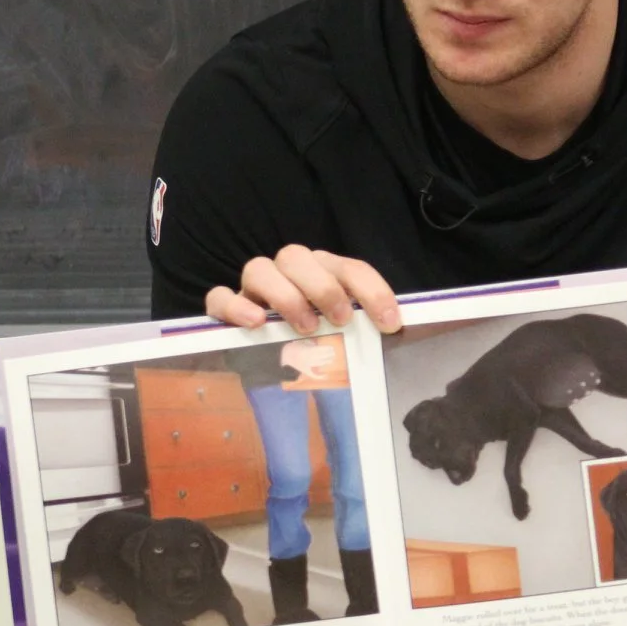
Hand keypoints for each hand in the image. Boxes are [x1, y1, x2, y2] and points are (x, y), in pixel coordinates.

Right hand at [207, 245, 401, 334]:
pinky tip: (256, 325)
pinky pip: (219, 297)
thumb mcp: (350, 338)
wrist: (274, 370)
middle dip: (322, 286)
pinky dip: (235, 306)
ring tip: (305, 327)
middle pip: (297, 255)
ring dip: (285, 295)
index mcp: (324, 273)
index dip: (373, 290)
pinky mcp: (228, 311)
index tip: (390, 323)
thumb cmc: (320, 347)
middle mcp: (289, 273)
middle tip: (341, 321)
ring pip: (259, 268)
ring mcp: (255, 290)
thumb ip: (371, 330)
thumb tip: (407, 332)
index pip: (350, 268)